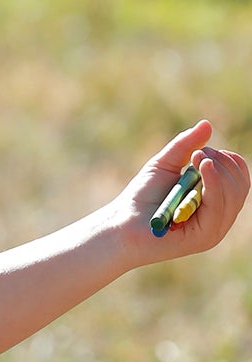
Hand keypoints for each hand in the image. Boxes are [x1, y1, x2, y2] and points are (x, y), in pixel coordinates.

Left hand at [115, 119, 249, 265]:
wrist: (122, 223)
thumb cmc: (142, 197)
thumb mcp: (165, 164)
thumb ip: (186, 145)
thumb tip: (206, 124)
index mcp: (215, 202)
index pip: (240, 178)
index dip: (228, 160)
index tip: (202, 152)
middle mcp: (219, 218)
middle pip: (240, 184)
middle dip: (221, 162)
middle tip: (196, 156)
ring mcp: (214, 230)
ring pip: (233, 193)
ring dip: (216, 169)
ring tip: (195, 160)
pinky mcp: (204, 237)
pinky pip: (218, 206)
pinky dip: (213, 182)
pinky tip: (203, 167)